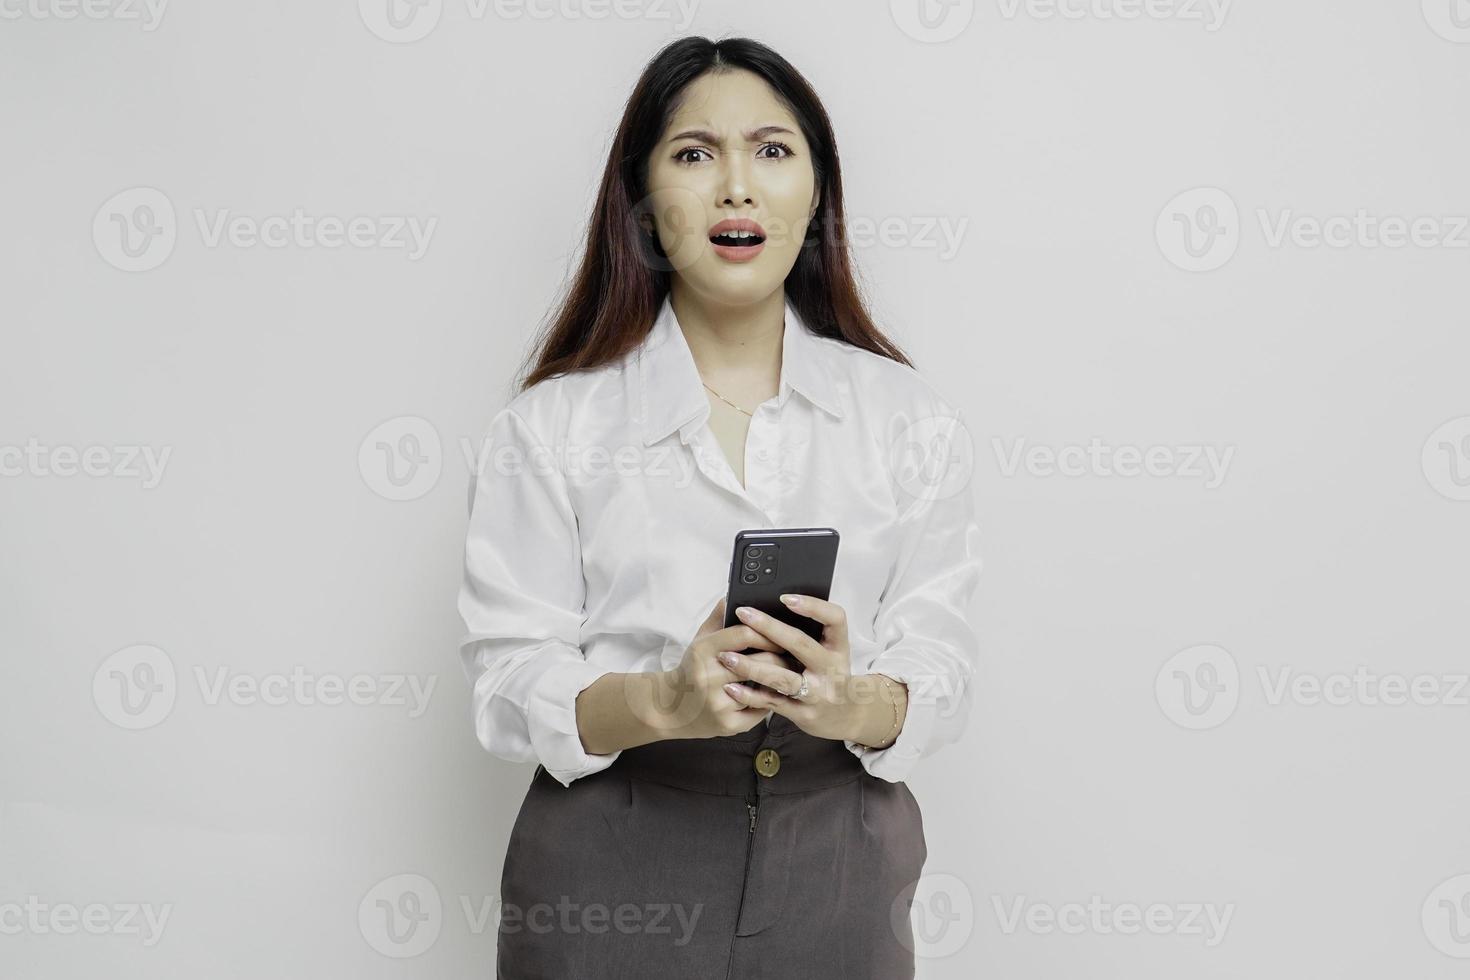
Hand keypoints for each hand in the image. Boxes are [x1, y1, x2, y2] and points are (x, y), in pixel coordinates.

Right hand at [643, 596, 787, 740]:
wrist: (669, 709)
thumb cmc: (692, 670)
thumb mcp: (700, 639)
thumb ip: (720, 617)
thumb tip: (735, 595)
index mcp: (703, 651)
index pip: (743, 634)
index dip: (768, 631)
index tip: (782, 632)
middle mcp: (708, 677)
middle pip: (759, 662)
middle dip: (782, 657)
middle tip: (799, 654)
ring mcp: (718, 703)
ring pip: (763, 688)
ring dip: (781, 681)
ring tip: (793, 673)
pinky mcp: (727, 724)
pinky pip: (761, 711)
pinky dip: (771, 702)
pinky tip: (778, 695)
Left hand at [716, 594, 872, 742]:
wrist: (846, 716)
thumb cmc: (830, 675)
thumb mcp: (830, 651)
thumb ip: (810, 633)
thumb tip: (771, 608)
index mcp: (839, 647)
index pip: (835, 619)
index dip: (813, 606)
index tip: (786, 597)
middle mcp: (831, 668)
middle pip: (801, 644)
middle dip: (769, 627)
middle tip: (743, 613)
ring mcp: (818, 693)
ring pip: (783, 678)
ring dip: (752, 667)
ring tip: (727, 656)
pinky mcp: (803, 714)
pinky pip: (773, 703)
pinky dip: (751, 695)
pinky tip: (732, 687)